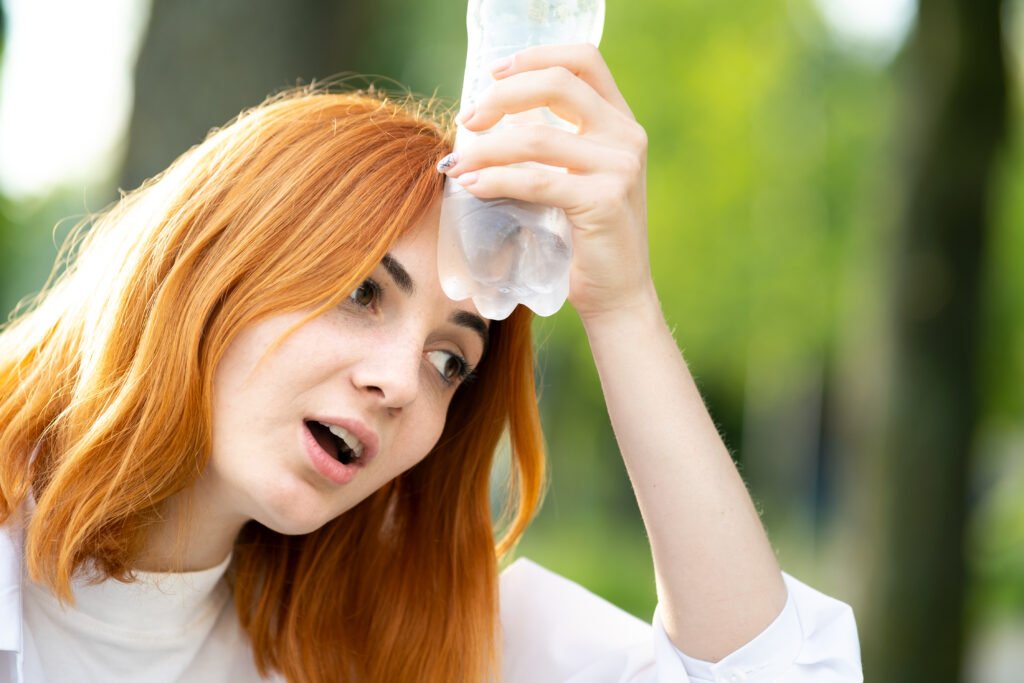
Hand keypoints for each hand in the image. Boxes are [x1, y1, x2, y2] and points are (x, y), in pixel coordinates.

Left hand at [438, 44, 654, 322]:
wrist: (617, 296)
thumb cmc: (585, 240)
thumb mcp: (574, 180)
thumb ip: (550, 145)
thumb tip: (488, 121)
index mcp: (621, 123)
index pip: (583, 60)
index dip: (535, 57)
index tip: (493, 73)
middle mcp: (627, 137)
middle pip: (557, 86)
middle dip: (501, 97)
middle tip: (467, 121)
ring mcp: (619, 168)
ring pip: (535, 138)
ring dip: (485, 149)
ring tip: (457, 165)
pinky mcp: (603, 201)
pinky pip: (535, 180)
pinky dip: (495, 180)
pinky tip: (472, 186)